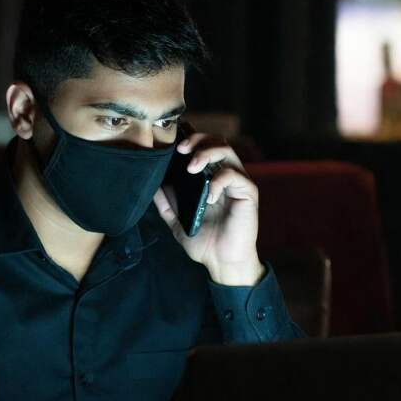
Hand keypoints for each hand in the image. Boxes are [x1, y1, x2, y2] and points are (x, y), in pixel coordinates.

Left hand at [154, 133, 264, 285]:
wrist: (222, 263)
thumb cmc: (204, 242)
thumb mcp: (177, 221)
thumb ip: (165, 204)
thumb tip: (152, 186)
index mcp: (210, 178)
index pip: (204, 147)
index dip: (192, 137)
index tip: (173, 140)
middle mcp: (226, 175)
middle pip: (217, 141)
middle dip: (198, 139)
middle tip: (182, 149)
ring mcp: (238, 182)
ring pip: (227, 151)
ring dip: (207, 153)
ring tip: (192, 167)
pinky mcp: (248, 193)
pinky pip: (234, 175)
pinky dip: (219, 181)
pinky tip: (210, 196)